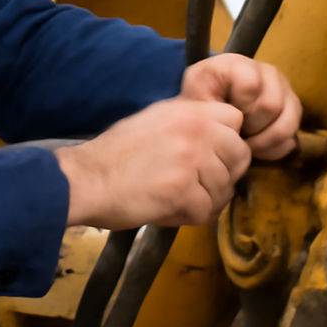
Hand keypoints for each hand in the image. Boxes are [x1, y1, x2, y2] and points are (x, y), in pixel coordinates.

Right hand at [54, 99, 250, 229]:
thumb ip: (188, 124)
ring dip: (206, 198)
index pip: (234, 118)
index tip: (211, 153)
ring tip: (176, 197)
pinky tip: (166, 208)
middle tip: (197, 183)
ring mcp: (191, 161)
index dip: (227, 139)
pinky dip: (188, 215)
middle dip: (225, 173)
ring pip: (225, 187)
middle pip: (239, 154)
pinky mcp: (184, 192)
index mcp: (186, 110)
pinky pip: (206, 211)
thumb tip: (218, 138)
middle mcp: (194, 130)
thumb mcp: (153, 120)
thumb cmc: (114, 153)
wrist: (87, 178)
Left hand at [180, 53, 301, 159]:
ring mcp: (285, 91)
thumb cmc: (203, 98)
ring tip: (245, 140)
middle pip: (271, 106)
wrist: (213, 106)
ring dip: (263, 140)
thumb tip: (233, 115)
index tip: (226, 113)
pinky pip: (292, 138)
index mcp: (241, 64)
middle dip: (250, 126)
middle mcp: (268, 72)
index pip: (251, 86)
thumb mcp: (196, 93)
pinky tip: (256, 147)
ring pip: (287, 125)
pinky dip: (273, 149)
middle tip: (235, 129)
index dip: (239, 106)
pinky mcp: (293, 111)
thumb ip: (209, 97)